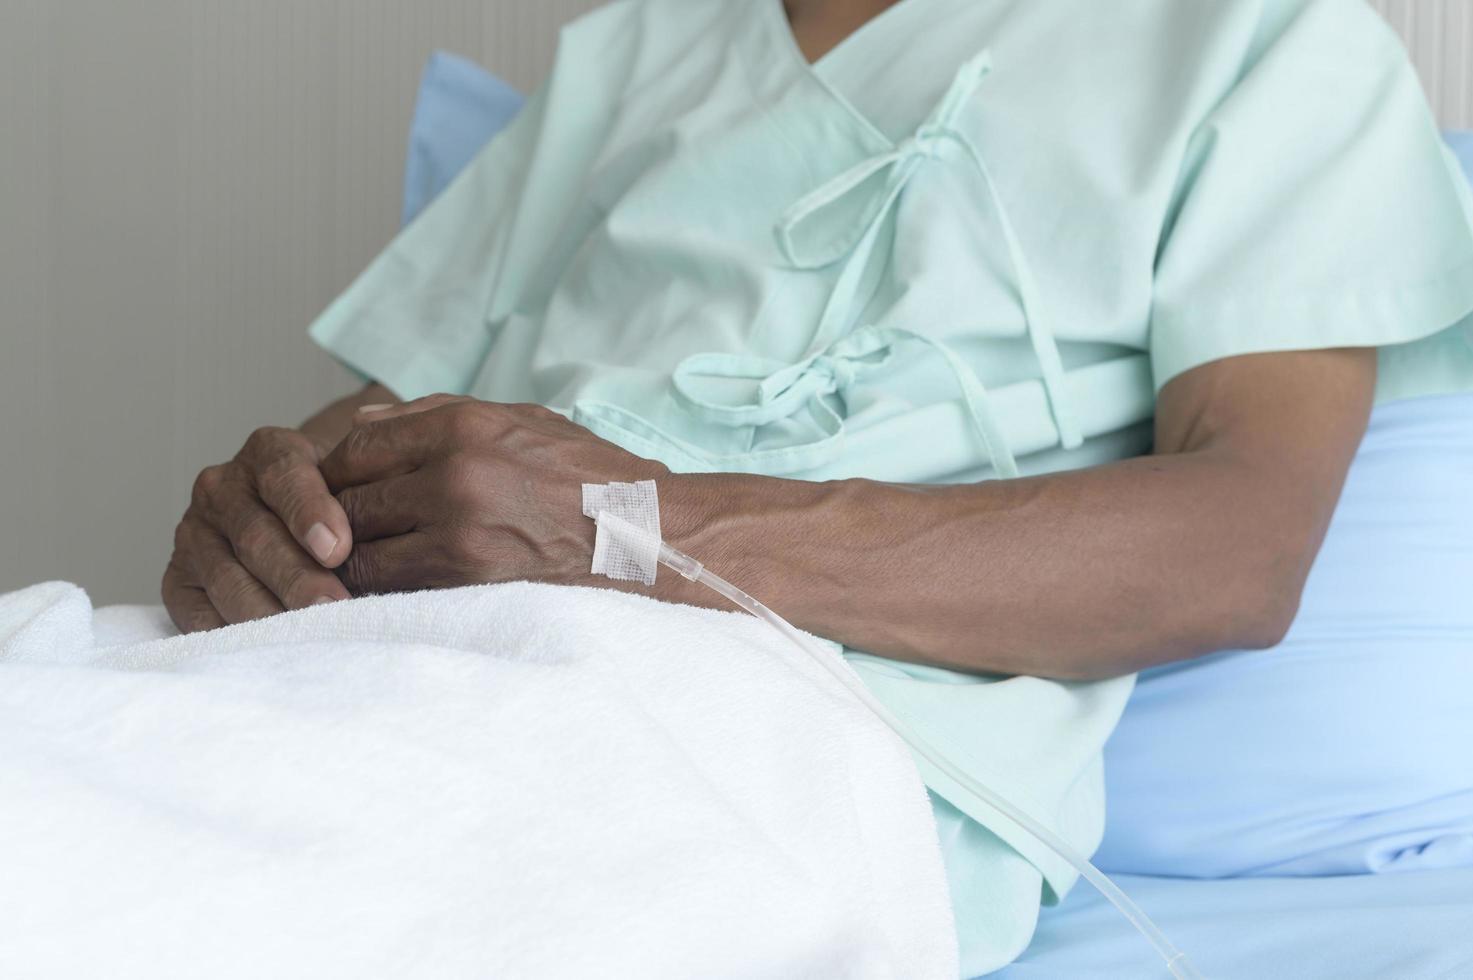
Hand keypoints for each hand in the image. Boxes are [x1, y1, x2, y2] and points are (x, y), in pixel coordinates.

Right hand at [162, 427, 352, 631]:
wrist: (296, 518)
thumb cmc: (341, 504)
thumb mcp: (357, 485)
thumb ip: (369, 498)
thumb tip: (396, 535)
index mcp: (269, 452)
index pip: (285, 476)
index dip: (310, 512)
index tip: (338, 548)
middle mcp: (222, 487)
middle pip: (256, 535)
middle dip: (297, 575)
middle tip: (333, 606)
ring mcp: (194, 534)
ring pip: (228, 577)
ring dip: (269, 611)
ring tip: (308, 637)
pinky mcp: (178, 579)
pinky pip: (197, 611)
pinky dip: (232, 633)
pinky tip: (268, 649)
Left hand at [321, 395, 667, 594]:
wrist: (644, 532)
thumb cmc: (583, 473)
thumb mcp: (517, 419)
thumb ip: (433, 415)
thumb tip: (359, 421)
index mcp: (463, 427)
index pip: (358, 446)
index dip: (335, 471)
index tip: (338, 488)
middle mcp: (454, 475)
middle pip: (350, 502)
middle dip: (339, 520)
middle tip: (343, 533)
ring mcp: (460, 532)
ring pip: (362, 553)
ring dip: (356, 560)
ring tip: (368, 561)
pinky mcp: (470, 581)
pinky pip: (395, 587)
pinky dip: (385, 588)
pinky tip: (398, 583)